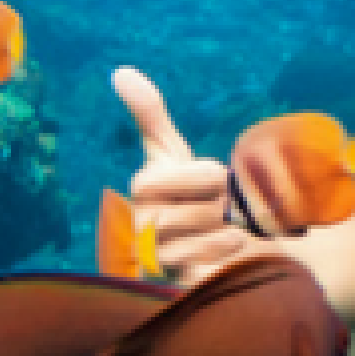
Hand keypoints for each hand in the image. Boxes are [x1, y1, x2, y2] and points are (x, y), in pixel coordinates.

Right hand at [111, 68, 249, 284]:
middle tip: (234, 202)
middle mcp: (140, 224)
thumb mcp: (171, 152)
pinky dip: (221, 252)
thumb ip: (149, 114)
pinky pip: (197, 266)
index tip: (221, 175)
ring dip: (224, 229)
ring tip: (233, 225)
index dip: (198, 177)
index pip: (158, 180)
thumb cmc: (187, 193)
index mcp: (143, 188)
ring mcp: (154, 257)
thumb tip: (120, 72)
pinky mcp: (171, 282)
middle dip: (217, 204)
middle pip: (181, 212)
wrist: (205, 245)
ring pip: (192, 239)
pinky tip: (229, 244)